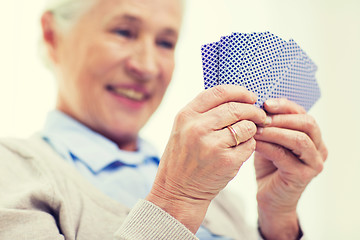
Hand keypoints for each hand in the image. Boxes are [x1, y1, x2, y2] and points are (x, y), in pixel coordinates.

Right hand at [146, 85, 266, 232]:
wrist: (178, 191)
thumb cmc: (183, 158)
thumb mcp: (183, 129)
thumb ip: (204, 112)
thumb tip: (237, 99)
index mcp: (186, 115)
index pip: (219, 92)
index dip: (239, 92)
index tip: (250, 96)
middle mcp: (197, 127)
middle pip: (236, 108)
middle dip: (253, 110)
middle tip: (260, 116)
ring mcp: (212, 145)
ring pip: (246, 126)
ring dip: (251, 129)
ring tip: (245, 136)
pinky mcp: (226, 161)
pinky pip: (249, 145)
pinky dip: (249, 146)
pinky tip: (239, 151)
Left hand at [254, 98, 327, 239]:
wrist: (270, 198)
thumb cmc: (269, 167)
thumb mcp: (271, 142)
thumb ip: (270, 127)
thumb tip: (255, 107)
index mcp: (313, 137)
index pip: (303, 114)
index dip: (284, 106)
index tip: (265, 103)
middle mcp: (319, 149)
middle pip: (308, 123)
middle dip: (282, 117)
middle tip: (260, 116)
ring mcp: (314, 163)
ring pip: (299, 139)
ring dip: (275, 131)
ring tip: (256, 128)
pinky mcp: (303, 176)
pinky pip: (284, 155)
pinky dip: (267, 146)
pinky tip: (254, 142)